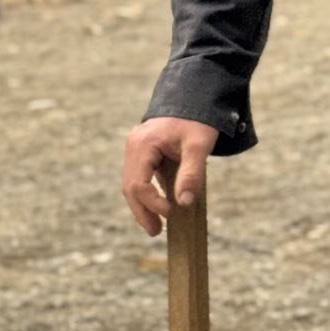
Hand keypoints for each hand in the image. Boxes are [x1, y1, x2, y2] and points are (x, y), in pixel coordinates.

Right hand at [122, 115, 217, 235]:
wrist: (195, 98)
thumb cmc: (198, 121)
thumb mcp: (199, 146)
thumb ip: (191, 174)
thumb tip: (184, 203)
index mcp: (143, 143)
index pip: (139, 183)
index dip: (152, 203)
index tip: (171, 213)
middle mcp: (133, 146)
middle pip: (130, 186)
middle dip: (142, 211)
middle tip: (156, 232)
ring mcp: (135, 149)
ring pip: (131, 184)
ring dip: (142, 206)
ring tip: (156, 227)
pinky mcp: (141, 153)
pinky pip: (138, 178)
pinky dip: (146, 194)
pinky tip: (158, 209)